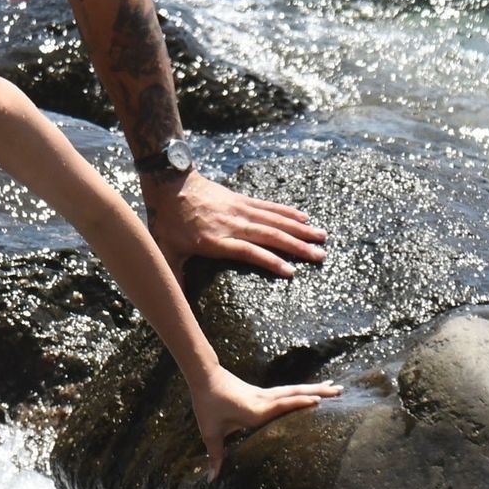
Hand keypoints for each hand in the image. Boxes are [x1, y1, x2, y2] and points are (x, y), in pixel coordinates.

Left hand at [145, 169, 326, 278]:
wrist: (169, 182)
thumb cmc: (167, 220)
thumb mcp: (166, 251)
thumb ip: (174, 278)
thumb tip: (172, 306)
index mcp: (216, 241)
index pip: (248, 251)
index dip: (270, 261)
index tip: (291, 271)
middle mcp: (232, 224)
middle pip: (269, 236)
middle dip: (297, 246)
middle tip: (321, 256)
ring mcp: (239, 210)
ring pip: (274, 220)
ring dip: (299, 229)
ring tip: (322, 237)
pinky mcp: (242, 200)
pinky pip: (269, 206)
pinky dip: (288, 212)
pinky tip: (305, 218)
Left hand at [192, 367, 340, 475]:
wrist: (204, 377)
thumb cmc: (207, 405)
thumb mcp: (210, 432)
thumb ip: (215, 456)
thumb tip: (212, 480)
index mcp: (255, 411)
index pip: (281, 405)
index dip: (299, 402)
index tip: (318, 400)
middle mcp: (264, 400)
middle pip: (295, 394)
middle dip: (318, 393)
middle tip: (340, 391)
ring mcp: (265, 395)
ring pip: (294, 391)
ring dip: (315, 389)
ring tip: (336, 388)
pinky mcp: (264, 393)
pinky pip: (288, 392)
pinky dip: (303, 391)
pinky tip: (312, 391)